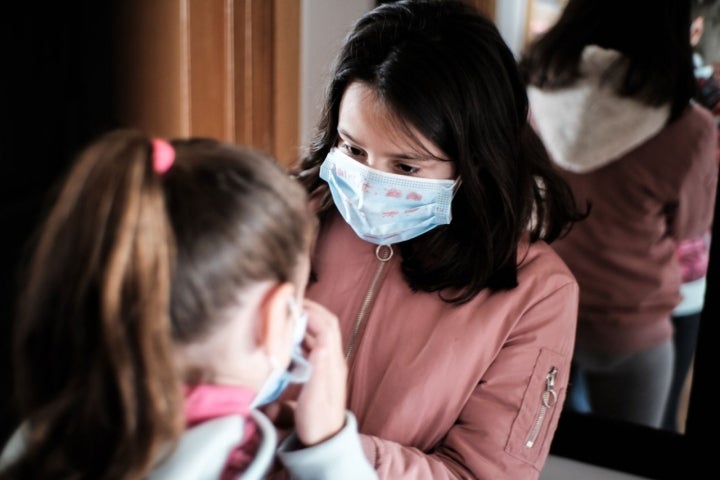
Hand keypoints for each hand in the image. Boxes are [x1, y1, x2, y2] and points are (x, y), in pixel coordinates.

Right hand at [293, 299, 347, 445]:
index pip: (326, 326)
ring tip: (286, 316)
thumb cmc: (318, 421)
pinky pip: (313, 345)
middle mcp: (333, 359)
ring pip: (320, 334)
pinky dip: (302, 335)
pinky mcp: (321, 371)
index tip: (291, 304)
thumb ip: (318, 370)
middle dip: (310, 310)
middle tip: (289, 304)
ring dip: (306, 321)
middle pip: (326, 325)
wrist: (324, 442)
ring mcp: (328, 364)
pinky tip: (289, 339)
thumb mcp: (315, 396)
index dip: (311, 312)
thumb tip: (319, 343)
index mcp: (333, 362)